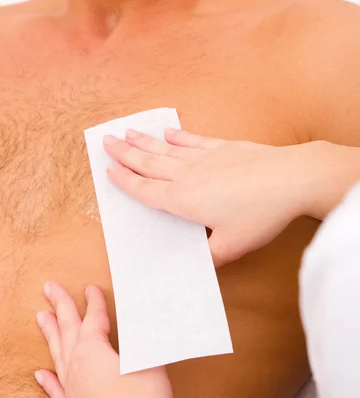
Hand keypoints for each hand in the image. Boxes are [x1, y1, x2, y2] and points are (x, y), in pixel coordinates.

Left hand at [35, 282, 175, 397]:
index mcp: (92, 351)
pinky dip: (48, 382)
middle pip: (66, 330)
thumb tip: (148, 316)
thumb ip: (145, 336)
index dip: (94, 302)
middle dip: (59, 306)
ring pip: (57, 356)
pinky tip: (40, 374)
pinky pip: (56, 392)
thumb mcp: (149, 360)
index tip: (91, 288)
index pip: (92, 319)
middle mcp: (76, 369)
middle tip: (49, 287)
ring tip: (41, 318)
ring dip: (50, 335)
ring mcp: (72, 392)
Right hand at [104, 129, 326, 265]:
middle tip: (106, 141)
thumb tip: (200, 265)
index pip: (145, 190)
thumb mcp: (232, 246)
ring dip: (145, 141)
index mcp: (183, 200)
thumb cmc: (260, 215)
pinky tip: (168, 132)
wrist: (290, 179)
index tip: (108, 170)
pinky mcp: (223, 147)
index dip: (125, 181)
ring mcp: (205, 158)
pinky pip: (193, 140)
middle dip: (125, 153)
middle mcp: (188, 175)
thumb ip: (210, 256)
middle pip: (148, 163)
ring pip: (166, 149)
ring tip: (128, 132)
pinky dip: (178, 136)